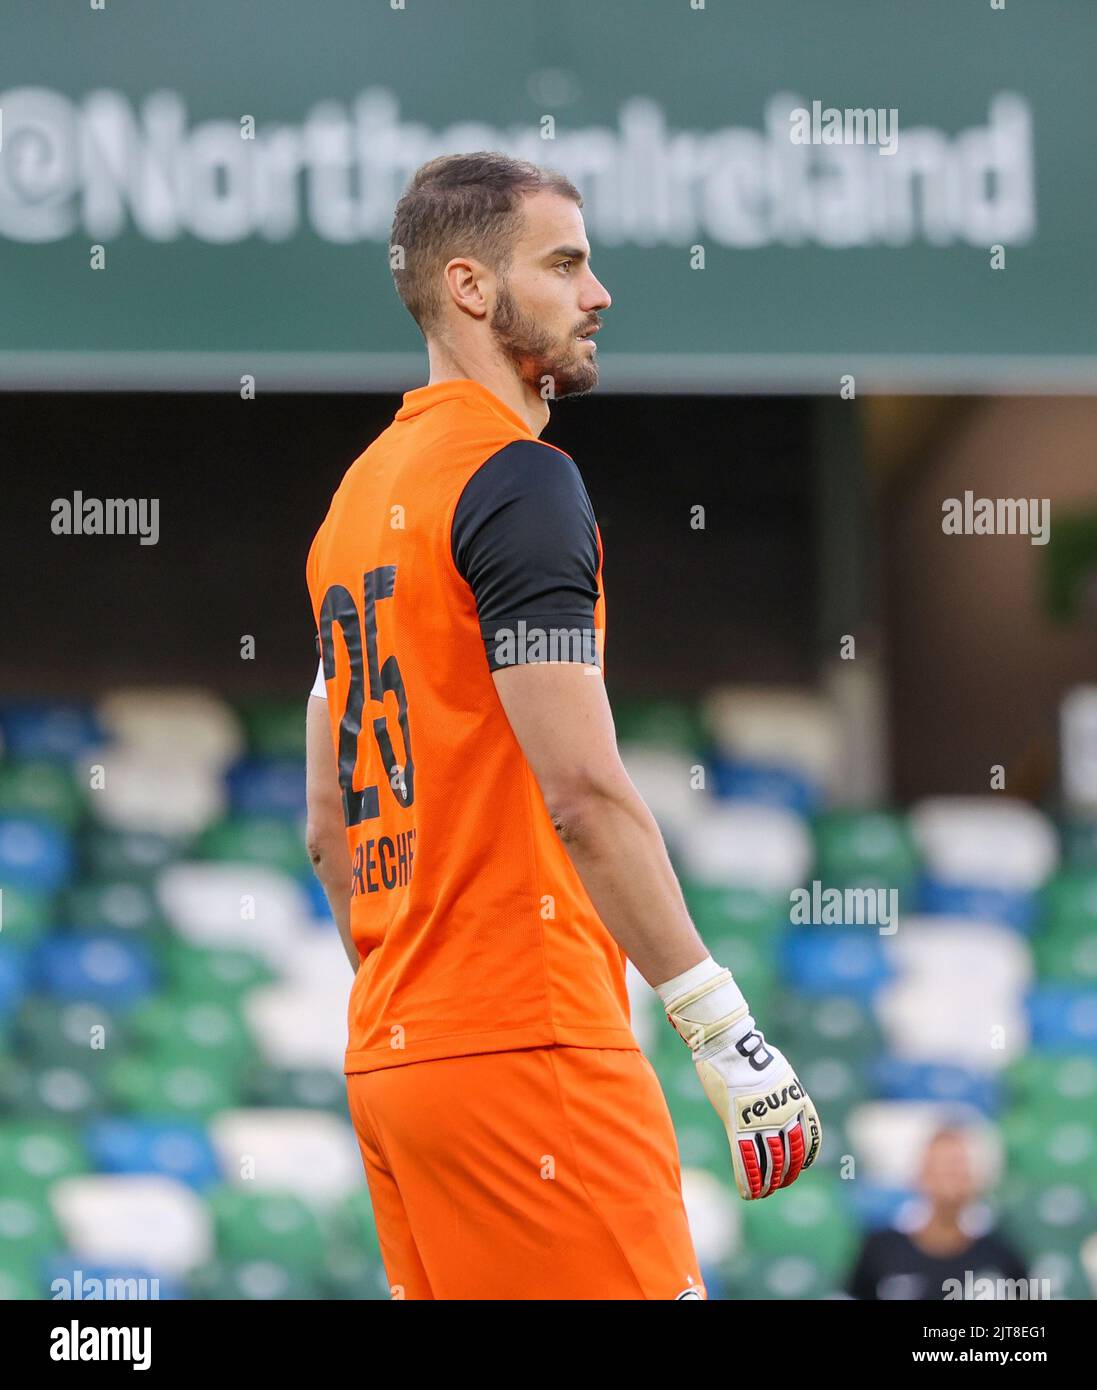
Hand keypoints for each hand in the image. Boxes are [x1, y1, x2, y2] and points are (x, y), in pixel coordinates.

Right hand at [662, 964, 821, 1200]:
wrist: (727, 1042)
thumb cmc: (743, 1051)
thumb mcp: (775, 1071)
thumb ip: (779, 1091)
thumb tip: (775, 1098)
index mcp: (797, 1100)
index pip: (809, 1139)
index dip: (804, 1158)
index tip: (798, 1169)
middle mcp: (785, 1114)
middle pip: (790, 1156)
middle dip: (784, 1175)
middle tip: (776, 1186)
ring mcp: (763, 1121)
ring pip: (769, 1162)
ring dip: (766, 1182)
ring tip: (761, 1193)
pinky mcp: (739, 1124)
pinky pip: (746, 1159)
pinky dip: (748, 1180)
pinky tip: (747, 1192)